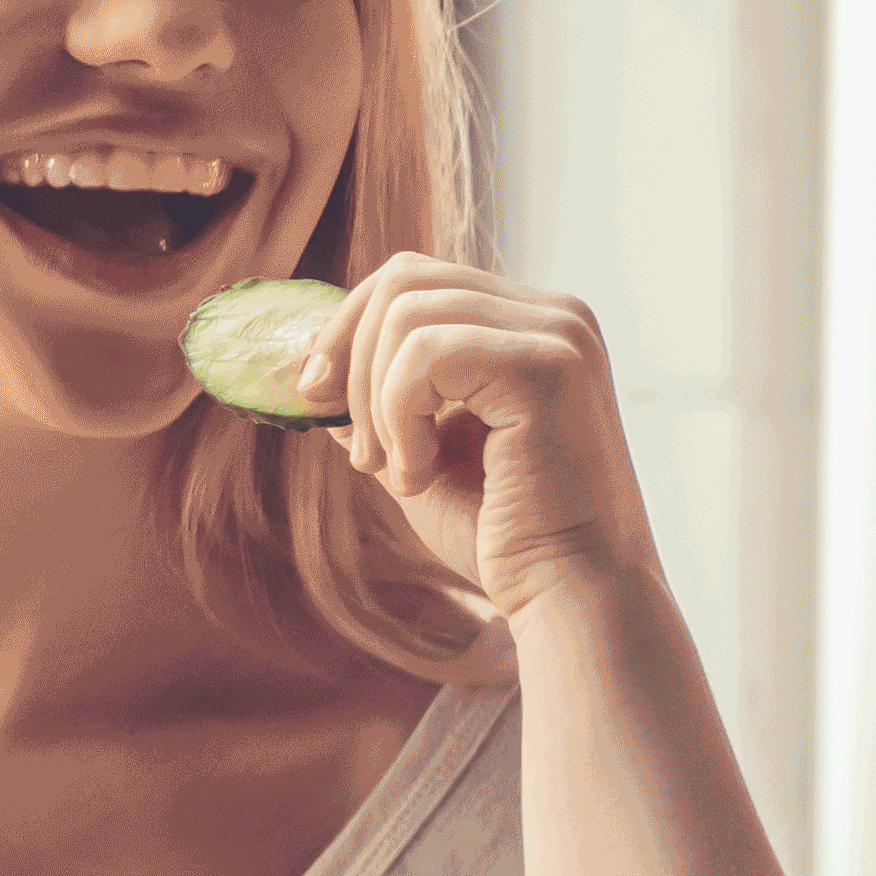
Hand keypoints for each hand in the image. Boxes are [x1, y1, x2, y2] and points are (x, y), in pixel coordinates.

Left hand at [319, 250, 660, 630]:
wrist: (570, 597)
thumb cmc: (503, 537)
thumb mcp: (418, 454)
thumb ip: (375, 404)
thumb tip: (305, 367)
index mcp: (532, 326)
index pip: (416, 279)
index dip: (348, 329)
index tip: (315, 395)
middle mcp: (555, 315)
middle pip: (404, 278)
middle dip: (350, 357)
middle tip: (357, 447)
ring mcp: (558, 334)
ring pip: (406, 313)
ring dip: (375, 400)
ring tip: (398, 471)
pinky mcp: (547, 366)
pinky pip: (425, 354)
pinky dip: (400, 418)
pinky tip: (421, 475)